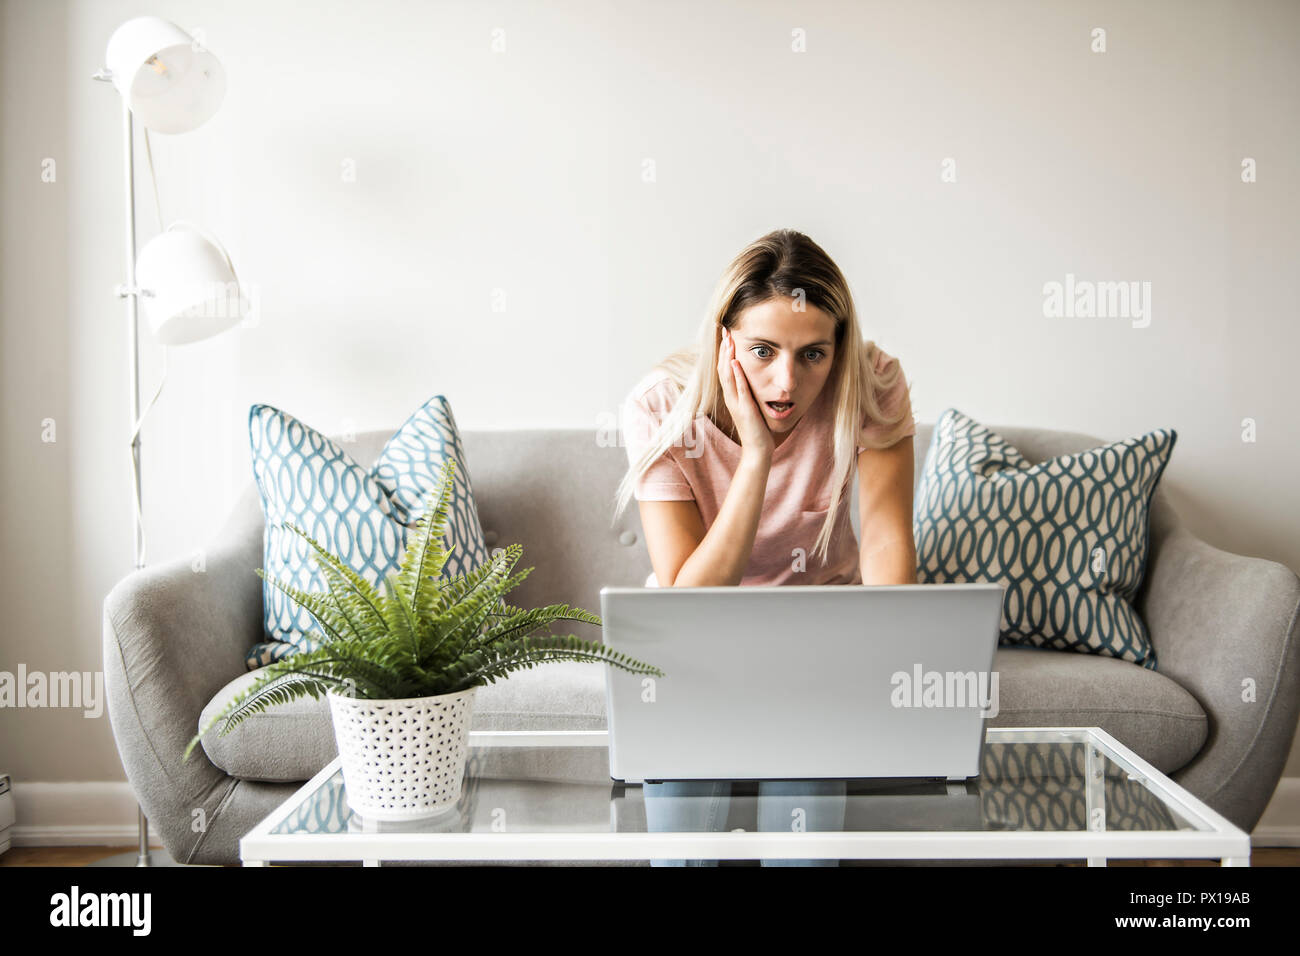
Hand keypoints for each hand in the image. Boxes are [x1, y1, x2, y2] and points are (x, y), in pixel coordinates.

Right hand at [716, 327, 773, 457]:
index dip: (725, 351)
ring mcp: (736, 403)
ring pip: (728, 376)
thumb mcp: (753, 405)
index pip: (725, 369)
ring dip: (727, 357)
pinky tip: (736, 362)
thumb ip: (750, 391)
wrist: (758, 450)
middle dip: (724, 348)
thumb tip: (752, 378)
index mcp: (733, 395)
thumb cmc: (758, 428)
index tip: (727, 334)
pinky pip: (739, 389)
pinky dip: (737, 375)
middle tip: (725, 329)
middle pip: (723, 368)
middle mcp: (731, 397)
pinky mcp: (744, 409)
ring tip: (728, 340)